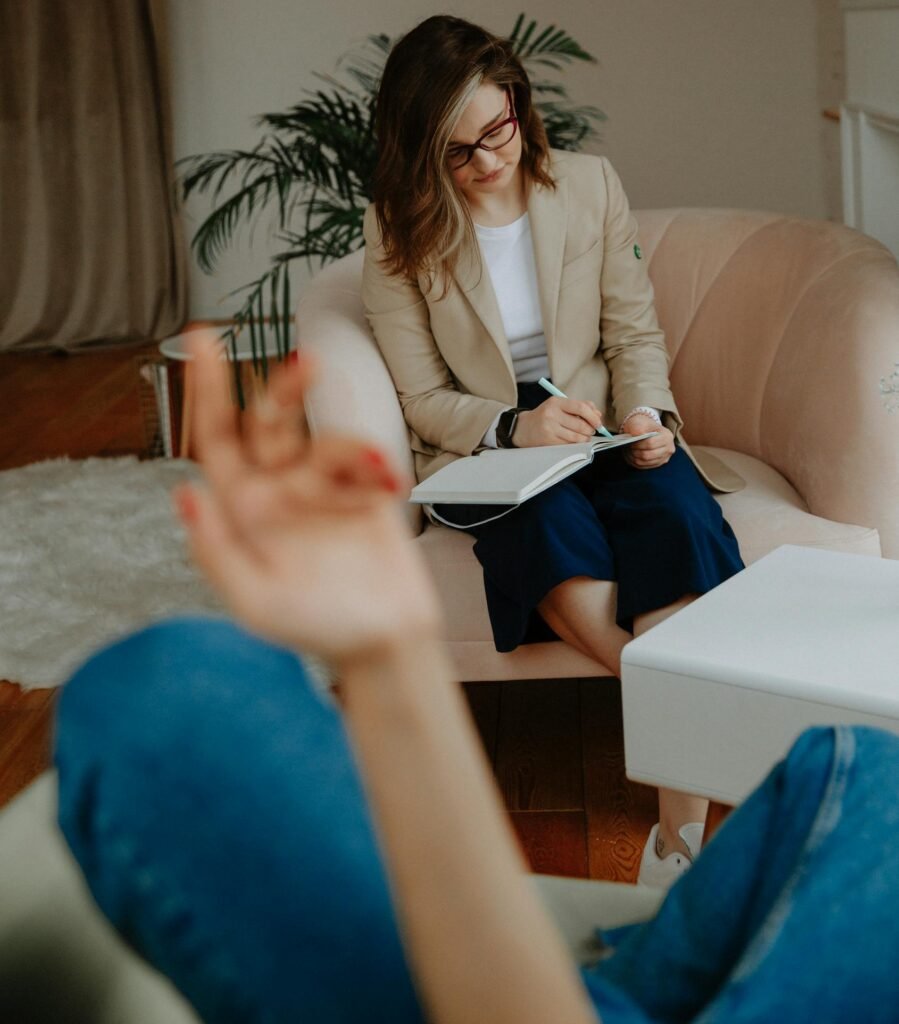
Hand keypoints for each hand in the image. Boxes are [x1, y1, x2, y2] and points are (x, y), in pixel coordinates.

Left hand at [172, 332, 443, 669]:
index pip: (218, 440)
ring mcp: (324, 488)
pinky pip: (365, 458)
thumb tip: (185, 493)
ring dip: (347, 445)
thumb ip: (217, 550)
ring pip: (325, 438)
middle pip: (271, 422)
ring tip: (375, 468)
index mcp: (245, 511)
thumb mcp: (254, 601)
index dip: (208, 391)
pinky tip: (390, 483)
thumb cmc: (317, 628)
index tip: (203, 341)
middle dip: (282, 389)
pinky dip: (376, 464)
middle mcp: (281, 490)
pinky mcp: (366, 490)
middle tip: (303, 367)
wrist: (386, 643)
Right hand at [513, 397, 603, 446]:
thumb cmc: (546, 415)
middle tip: (592, 431)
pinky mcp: (548, 441)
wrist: (524, 428)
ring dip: (584, 438)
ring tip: (584, 436)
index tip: (598, 423)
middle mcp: (551, 414)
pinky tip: (574, 441)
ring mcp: (549, 428)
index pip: (581, 408)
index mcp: (556, 402)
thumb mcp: (560, 405)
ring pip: (576, 437)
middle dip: (590, 430)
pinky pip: (568, 444)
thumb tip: (598, 415)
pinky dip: (575, 444)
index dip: (593, 417)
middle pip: (580, 424)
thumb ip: (580, 406)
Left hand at [621, 413, 674, 468]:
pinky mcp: (658, 464)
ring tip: (628, 451)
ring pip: (645, 462)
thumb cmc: (642, 425)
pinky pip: (644, 466)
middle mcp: (669, 448)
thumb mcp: (639, 422)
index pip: (651, 444)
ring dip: (634, 457)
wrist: (645, 429)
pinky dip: (635, 462)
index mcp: (667, 436)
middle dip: (635, 452)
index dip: (638, 444)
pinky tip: (631, 455)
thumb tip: (636, 435)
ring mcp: (664, 458)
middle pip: (648, 455)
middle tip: (628, 447)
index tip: (630, 442)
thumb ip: (637, 427)